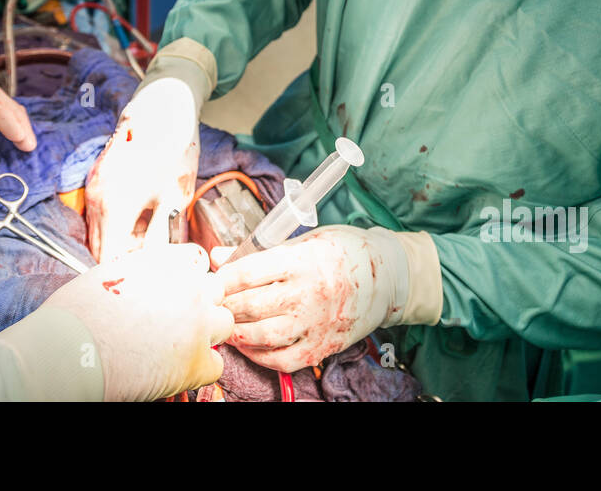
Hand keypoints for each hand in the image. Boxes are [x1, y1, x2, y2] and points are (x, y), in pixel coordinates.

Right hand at [44, 243, 232, 399]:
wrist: (68, 352)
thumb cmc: (77, 314)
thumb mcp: (110, 272)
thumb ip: (144, 270)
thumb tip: (156, 278)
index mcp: (166, 263)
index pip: (196, 262)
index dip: (186, 281)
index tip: (175, 294)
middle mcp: (188, 288)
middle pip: (215, 291)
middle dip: (201, 304)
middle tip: (175, 320)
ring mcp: (197, 325)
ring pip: (224, 323)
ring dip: (206, 333)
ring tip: (178, 344)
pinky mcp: (196, 362)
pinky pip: (216, 364)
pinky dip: (200, 368)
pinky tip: (176, 368)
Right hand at [85, 76, 199, 260]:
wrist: (163, 107)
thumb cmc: (174, 151)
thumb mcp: (173, 200)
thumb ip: (160, 238)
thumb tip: (161, 269)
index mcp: (113, 206)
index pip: (107, 259)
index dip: (126, 277)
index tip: (146, 286)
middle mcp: (95, 198)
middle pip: (99, 248)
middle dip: (122, 263)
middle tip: (150, 272)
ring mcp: (93, 186)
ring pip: (97, 232)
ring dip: (118, 245)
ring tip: (149, 250)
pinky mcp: (97, 178)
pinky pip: (99, 214)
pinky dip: (115, 226)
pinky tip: (140, 226)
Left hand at [213, 225, 407, 372]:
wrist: (388, 278)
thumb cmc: (343, 252)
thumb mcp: (304, 241)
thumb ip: (260, 252)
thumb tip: (217, 256)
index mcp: (303, 261)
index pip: (249, 272)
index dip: (223, 279)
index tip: (212, 281)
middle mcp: (309, 293)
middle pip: (252, 305)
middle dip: (225, 307)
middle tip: (211, 306)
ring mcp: (317, 323)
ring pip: (264, 335)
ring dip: (237, 333)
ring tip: (225, 326)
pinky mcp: (323, 346)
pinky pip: (284, 359)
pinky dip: (259, 356)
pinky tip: (248, 346)